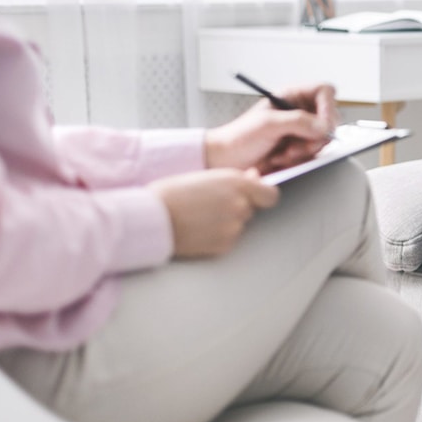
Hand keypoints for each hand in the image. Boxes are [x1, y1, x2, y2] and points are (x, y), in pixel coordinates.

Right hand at [154, 168, 278, 257]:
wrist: (151, 218)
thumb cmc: (173, 193)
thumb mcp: (207, 176)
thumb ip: (236, 178)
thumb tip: (255, 177)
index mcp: (237, 183)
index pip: (270, 195)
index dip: (262, 196)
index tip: (255, 196)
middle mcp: (240, 205)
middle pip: (251, 209)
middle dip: (238, 207)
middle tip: (211, 205)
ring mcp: (233, 227)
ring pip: (239, 225)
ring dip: (227, 222)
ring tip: (200, 217)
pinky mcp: (224, 245)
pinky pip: (228, 240)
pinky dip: (218, 236)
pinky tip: (199, 229)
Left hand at [204, 83, 337, 172]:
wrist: (226, 160)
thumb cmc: (238, 137)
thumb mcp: (267, 124)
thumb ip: (297, 122)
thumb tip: (323, 126)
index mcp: (291, 96)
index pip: (324, 92)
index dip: (328, 107)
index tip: (322, 125)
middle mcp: (300, 111)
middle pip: (329, 118)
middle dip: (316, 136)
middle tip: (299, 145)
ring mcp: (301, 131)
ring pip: (323, 139)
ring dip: (305, 150)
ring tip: (283, 153)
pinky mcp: (300, 148)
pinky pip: (314, 154)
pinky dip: (300, 160)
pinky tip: (281, 159)